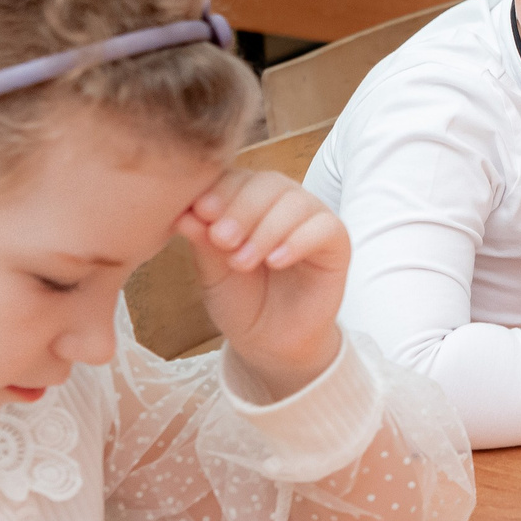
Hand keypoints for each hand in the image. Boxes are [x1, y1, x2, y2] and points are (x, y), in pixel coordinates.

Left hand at [180, 168, 348, 399]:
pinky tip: (276, 261)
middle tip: (222, 240)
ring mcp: (312, 219)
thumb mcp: (213, 273)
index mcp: (248, 200)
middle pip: (267, 183)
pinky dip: (298, 241)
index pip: (237, 178)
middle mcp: (282, 202)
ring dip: (266, 229)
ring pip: (295, 202)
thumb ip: (203, 242)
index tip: (200, 212)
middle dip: (241, 209)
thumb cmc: (241, 302)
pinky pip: (324, 227)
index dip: (220, 191)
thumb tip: (183, 213)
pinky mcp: (336, 242)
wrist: (269, 343)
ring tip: (243, 262)